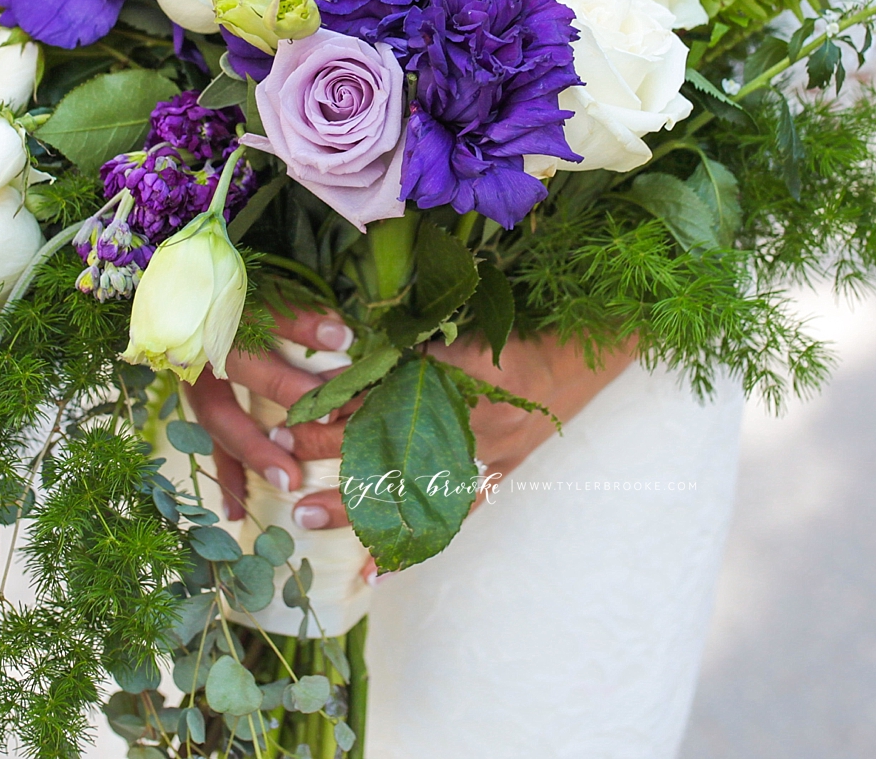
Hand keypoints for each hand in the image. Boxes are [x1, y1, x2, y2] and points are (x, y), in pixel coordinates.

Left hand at [185, 314, 634, 533]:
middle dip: (325, 454)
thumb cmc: (534, 312)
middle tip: (278, 463)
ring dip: (354, 504)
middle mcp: (465, 419)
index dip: (331, 407)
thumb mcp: (471, 308)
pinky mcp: (502, 469)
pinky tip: (378, 566)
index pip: (376, 395)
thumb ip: (415, 329)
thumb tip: (353, 341)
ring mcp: (486, 452)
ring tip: (306, 517)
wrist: (597, 337)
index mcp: (454, 372)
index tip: (289, 413)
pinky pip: (454, 515)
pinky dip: (416, 541)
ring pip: (410, 488)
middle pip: (381, 443)